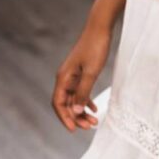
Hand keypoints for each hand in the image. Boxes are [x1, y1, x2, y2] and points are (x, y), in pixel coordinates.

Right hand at [52, 0, 124, 131]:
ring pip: (73, 99)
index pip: (58, 103)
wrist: (100, 28)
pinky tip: (94, 109)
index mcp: (63, 78)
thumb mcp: (91, 72)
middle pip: (65, 104)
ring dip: (81, 111)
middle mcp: (64, 79)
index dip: (64, 117)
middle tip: (89, 127)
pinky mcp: (80, 73)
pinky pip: (80, 92)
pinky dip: (85, 102)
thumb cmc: (95, 48)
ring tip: (93, 121)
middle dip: (75, 117)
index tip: (74, 129)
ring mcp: (72, 76)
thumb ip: (83, 93)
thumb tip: (74, 111)